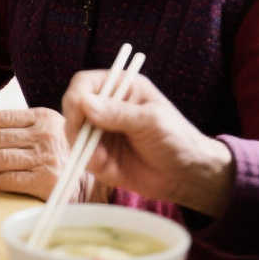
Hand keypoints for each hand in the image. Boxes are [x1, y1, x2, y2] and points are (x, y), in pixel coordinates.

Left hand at [0, 107, 94, 201]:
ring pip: (0, 158)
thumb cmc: (62, 153)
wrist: (90, 182)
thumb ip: (14, 121)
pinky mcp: (47, 181)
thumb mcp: (43, 129)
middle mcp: (46, 135)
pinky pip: (10, 178)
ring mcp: (47, 157)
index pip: (3, 117)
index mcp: (43, 117)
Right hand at [61, 69, 234, 217]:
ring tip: (103, 159)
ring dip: (82, 146)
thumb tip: (84, 102)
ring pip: (73, 133)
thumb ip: (118, 113)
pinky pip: (81, 155)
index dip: (76, 97)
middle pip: (73, 107)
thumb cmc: (176, 139)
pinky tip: (107, 167)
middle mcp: (106, 106)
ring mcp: (101, 131)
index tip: (78, 115)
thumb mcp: (151, 121)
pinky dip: (89, 161)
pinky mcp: (99, 154)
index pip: (84, 83)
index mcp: (121, 86)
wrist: (186, 176)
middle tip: (85, 142)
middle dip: (76, 125)